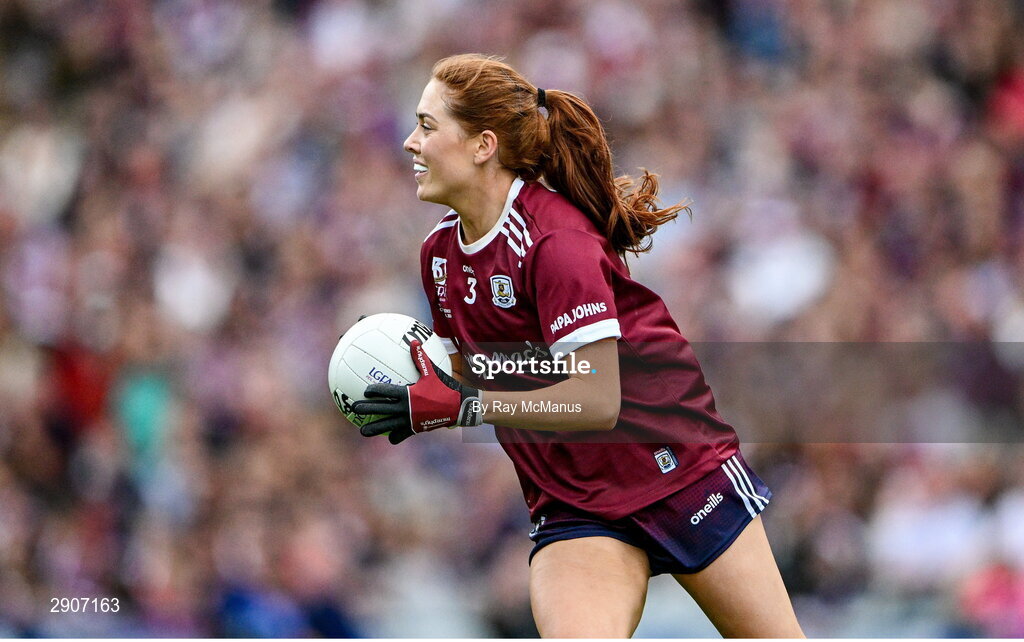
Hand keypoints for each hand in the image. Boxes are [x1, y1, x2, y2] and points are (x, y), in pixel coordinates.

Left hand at [351, 340, 481, 443]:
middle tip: (354, 408)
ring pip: (388, 426)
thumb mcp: (434, 372)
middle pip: (382, 409)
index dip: (374, 391)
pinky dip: (395, 436)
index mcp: (409, 394)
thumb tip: (413, 341)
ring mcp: (411, 421)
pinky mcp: (417, 429)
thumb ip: (421, 358)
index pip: (387, 391)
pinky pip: (402, 435)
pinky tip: (388, 437)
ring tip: (363, 431)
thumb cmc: (446, 387)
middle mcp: (408, 409)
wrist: (460, 407)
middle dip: (367, 409)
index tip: (365, 391)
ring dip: (375, 429)